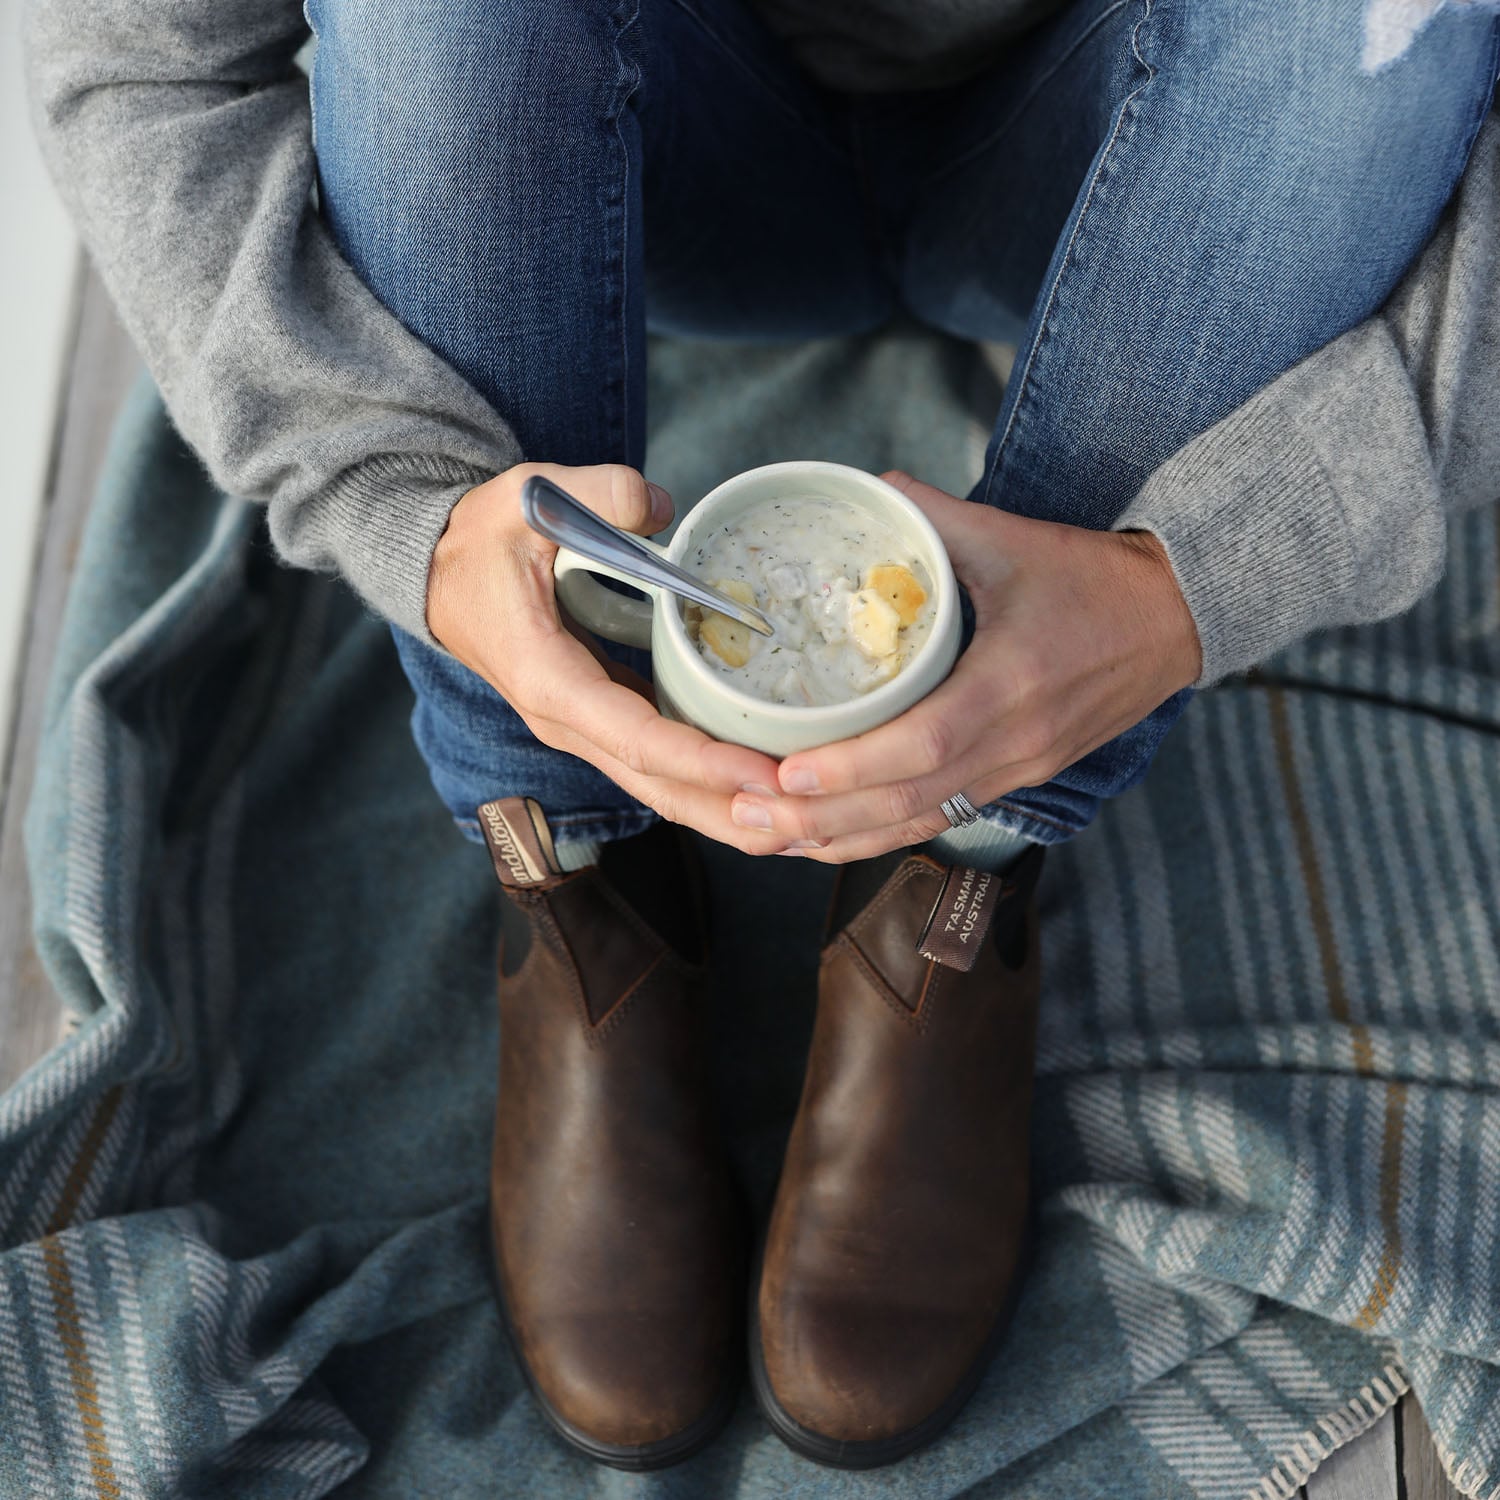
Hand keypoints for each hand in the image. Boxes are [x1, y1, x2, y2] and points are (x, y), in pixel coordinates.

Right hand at [427, 462, 794, 853]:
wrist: (441, 572)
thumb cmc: (482, 541)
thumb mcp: (526, 498)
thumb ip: (595, 493)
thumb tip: (657, 507)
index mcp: (550, 680)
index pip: (637, 738)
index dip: (703, 761)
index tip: (764, 775)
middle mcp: (569, 722)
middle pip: (659, 788)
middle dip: (732, 812)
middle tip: (808, 826)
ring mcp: (587, 728)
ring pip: (664, 789)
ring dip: (729, 812)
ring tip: (804, 830)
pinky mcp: (605, 721)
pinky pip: (664, 767)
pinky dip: (713, 784)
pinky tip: (767, 789)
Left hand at [728, 470, 1202, 862]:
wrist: (1176, 621)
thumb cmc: (1095, 581)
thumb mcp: (1016, 537)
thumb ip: (936, 516)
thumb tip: (870, 489)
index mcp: (1013, 684)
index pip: (925, 743)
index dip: (853, 768)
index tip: (788, 771)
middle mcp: (1015, 744)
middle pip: (910, 802)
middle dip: (823, 818)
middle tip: (748, 812)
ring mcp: (1018, 771)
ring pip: (919, 824)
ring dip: (840, 839)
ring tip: (767, 835)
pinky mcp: (1016, 781)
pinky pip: (939, 820)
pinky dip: (878, 835)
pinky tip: (826, 839)